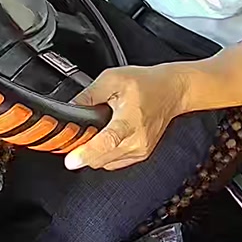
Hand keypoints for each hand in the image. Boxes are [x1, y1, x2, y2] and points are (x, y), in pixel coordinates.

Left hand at [63, 65, 189, 170]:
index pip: (107, 142)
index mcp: (130, 120)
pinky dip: (103, 154)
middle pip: (101, 158)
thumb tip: (68, 110)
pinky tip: (104, 138)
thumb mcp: (112, 79)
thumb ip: (88, 95)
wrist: (172, 91)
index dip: (86, 153)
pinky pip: (113, 162)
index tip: (71, 160)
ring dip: (92, 153)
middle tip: (74, 136)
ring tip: (92, 132)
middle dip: (82, 150)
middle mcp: (137, 141)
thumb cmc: (146, 83)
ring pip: (104, 163)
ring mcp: (140, 151)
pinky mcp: (141, 155)